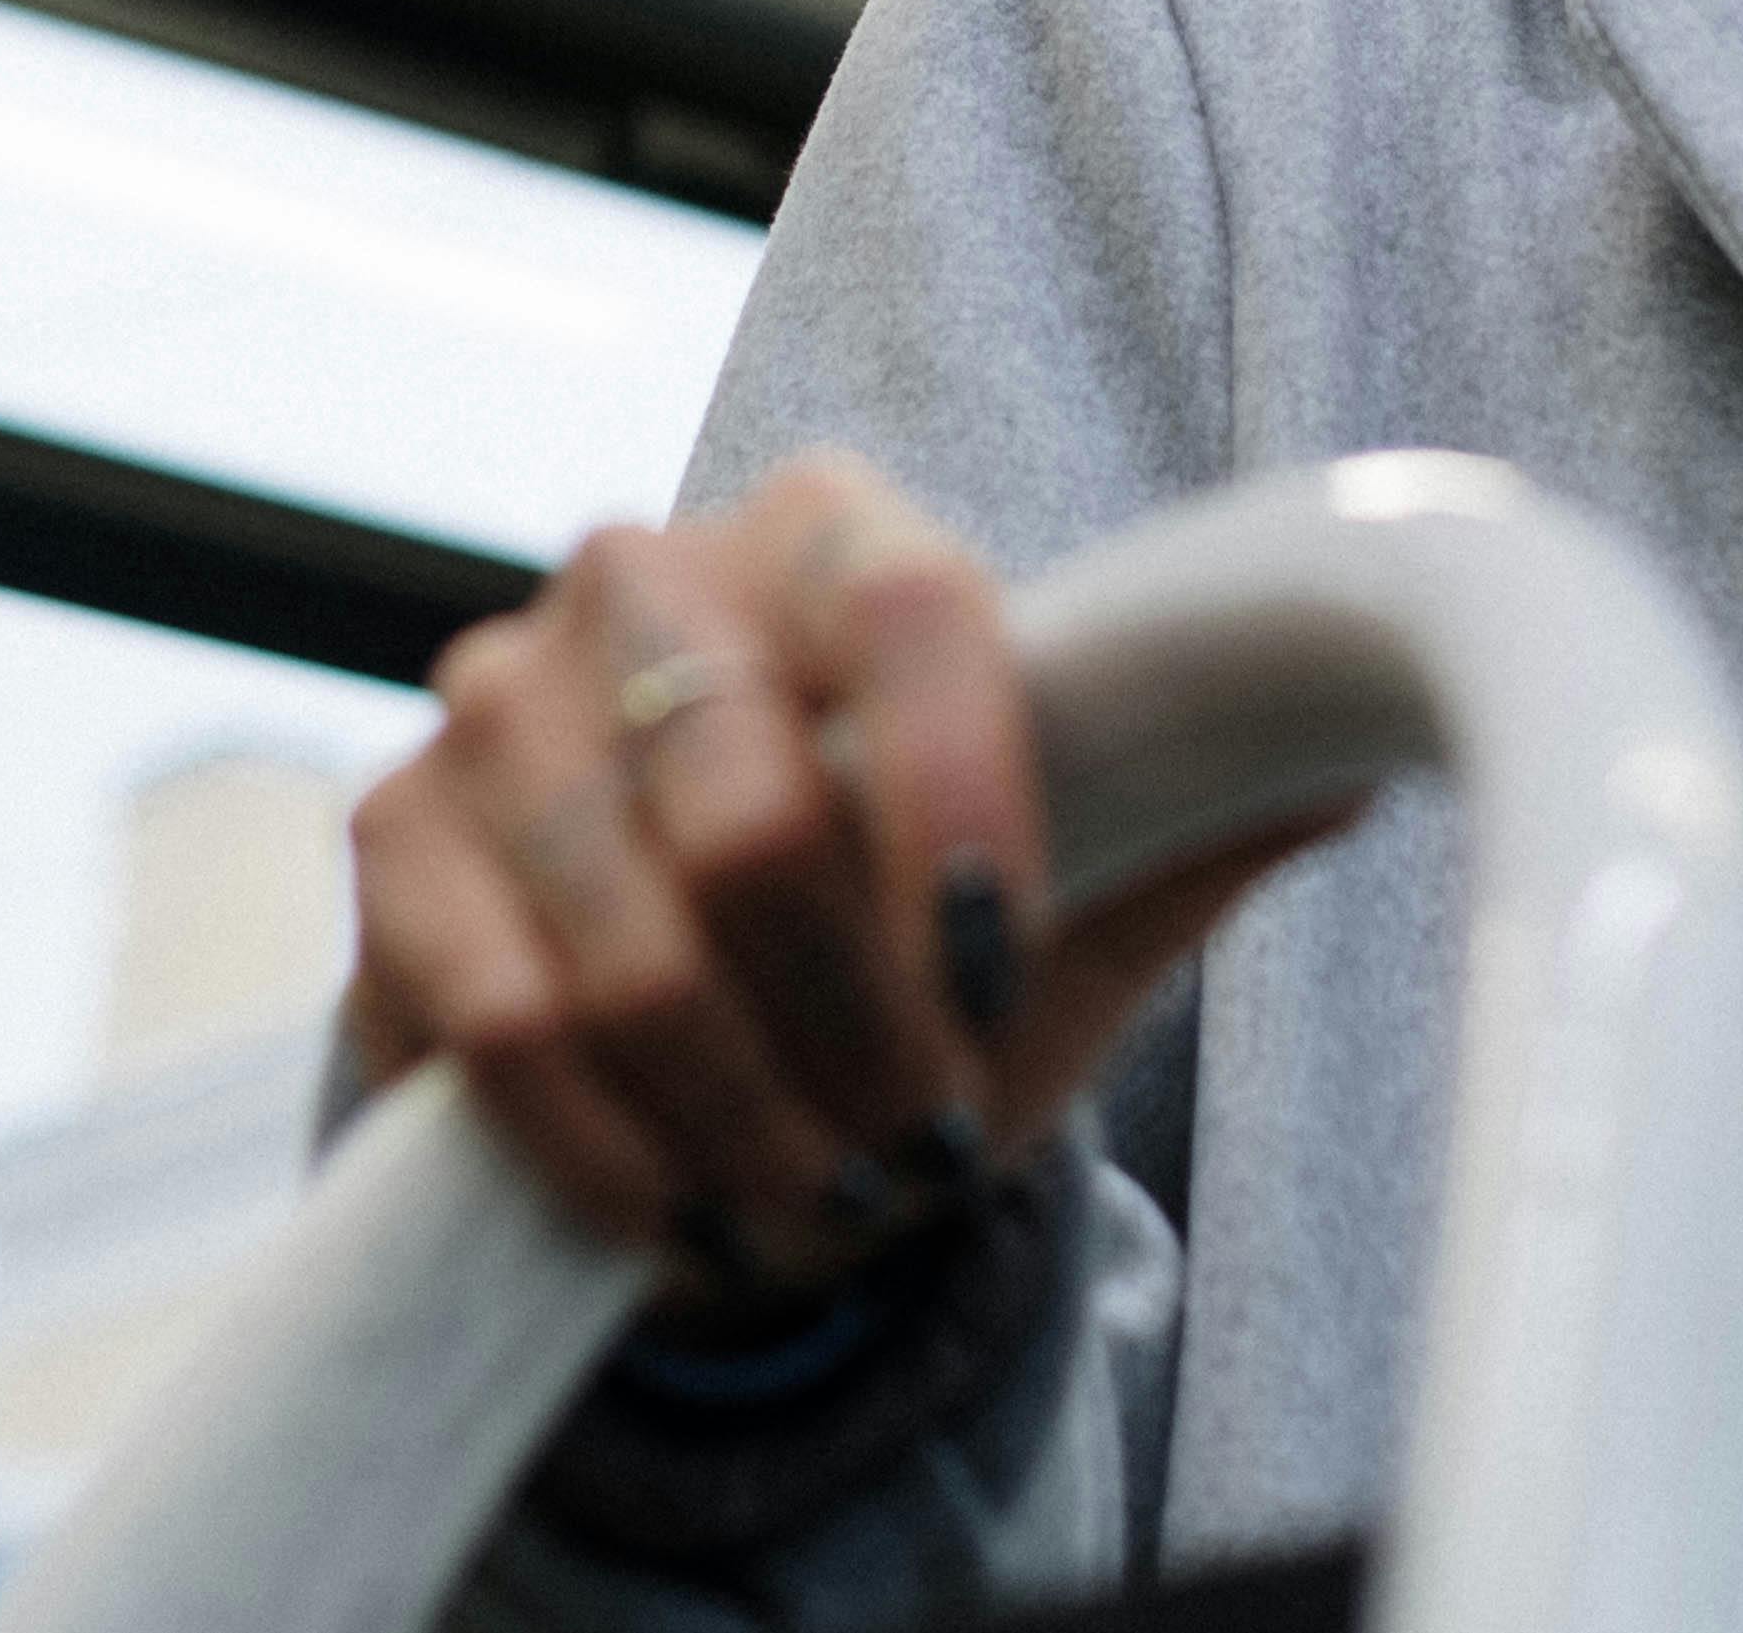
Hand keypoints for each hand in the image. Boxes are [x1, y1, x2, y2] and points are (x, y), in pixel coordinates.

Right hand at [340, 450, 1339, 1300]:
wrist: (688, 1032)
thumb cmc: (911, 941)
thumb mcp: (1073, 895)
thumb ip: (1196, 812)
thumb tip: (1353, 745)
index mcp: (835, 534)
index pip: (915, 615)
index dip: (963, 809)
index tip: (999, 978)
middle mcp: (649, 575)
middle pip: (753, 810)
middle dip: (855, 1029)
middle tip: (913, 1148)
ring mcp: (496, 694)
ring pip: (629, 946)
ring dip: (744, 1117)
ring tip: (822, 1201)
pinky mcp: (388, 836)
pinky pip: (501, 1022)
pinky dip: (612, 1148)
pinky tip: (684, 1208)